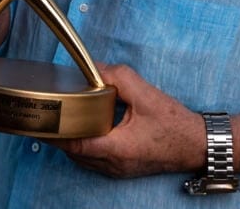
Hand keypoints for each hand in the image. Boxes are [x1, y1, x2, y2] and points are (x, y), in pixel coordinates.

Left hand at [47, 64, 206, 177]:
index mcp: (117, 148)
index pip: (74, 143)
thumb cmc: (174, 124)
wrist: (197, 145)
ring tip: (65, 119)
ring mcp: (117, 171)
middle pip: (74, 152)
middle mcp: (113, 164)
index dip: (55, 131)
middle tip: (51, 113)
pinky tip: (87, 129)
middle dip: (61, 134)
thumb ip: (117, 77)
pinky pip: (94, 160)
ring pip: (82, 159)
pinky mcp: (122, 170)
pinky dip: (86, 146)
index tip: (42, 118)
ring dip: (73, 141)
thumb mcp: (145, 94)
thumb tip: (94, 67)